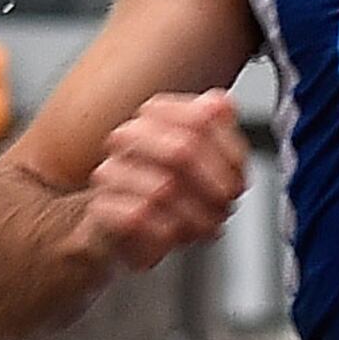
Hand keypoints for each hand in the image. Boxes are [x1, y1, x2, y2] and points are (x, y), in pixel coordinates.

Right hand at [73, 90, 249, 274]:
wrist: (119, 229)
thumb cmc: (161, 190)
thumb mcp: (202, 159)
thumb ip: (217, 127)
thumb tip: (224, 104)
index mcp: (155, 115)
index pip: (201, 118)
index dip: (229, 154)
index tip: (238, 179)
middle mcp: (129, 137)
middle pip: (183, 149)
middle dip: (215, 186)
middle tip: (225, 206)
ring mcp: (111, 171)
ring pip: (163, 188)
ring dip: (195, 216)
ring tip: (203, 227)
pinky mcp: (100, 207)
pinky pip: (139, 216)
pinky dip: (166, 231)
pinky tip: (174, 235)